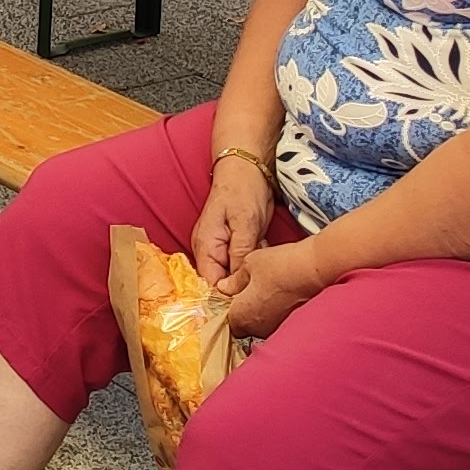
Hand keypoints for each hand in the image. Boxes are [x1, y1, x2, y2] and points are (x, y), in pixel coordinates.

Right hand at [184, 152, 271, 286]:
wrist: (246, 168)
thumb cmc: (244, 190)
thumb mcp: (246, 223)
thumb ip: (240, 255)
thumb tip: (236, 284)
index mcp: (205, 247)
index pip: (210, 285)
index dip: (227, 297)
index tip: (249, 301)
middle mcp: (207, 251)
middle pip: (220, 283)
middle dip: (241, 284)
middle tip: (263, 278)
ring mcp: (218, 248)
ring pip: (233, 275)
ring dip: (249, 273)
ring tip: (264, 261)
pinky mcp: (231, 245)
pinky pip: (240, 264)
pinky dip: (253, 262)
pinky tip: (263, 252)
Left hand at [223, 235, 327, 342]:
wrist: (317, 270)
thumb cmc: (284, 266)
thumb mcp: (250, 264)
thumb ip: (235, 279)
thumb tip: (226, 286)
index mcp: (242, 315)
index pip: (227, 320)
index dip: (230, 305)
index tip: (234, 293)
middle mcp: (258, 329)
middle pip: (245, 324)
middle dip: (247, 309)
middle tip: (253, 288)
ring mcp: (277, 329)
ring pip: (263, 324)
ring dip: (264, 310)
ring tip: (272, 289)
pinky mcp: (294, 326)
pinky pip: (279, 321)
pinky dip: (279, 311)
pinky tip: (285, 294)